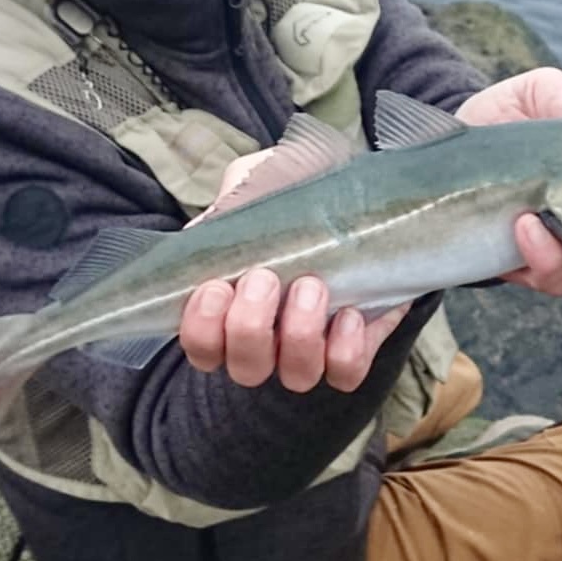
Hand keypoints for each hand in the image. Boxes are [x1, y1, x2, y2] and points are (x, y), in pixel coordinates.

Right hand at [178, 150, 410, 392]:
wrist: (360, 188)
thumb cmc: (294, 193)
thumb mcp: (255, 184)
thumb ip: (229, 204)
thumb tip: (211, 228)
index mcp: (230, 308)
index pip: (201, 347)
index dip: (201, 329)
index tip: (215, 286)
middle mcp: (267, 340)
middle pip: (245, 369)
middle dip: (249, 327)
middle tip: (263, 278)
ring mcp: (312, 348)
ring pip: (296, 376)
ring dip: (299, 335)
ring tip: (311, 285)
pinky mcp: (356, 346)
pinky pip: (346, 372)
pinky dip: (345, 349)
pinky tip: (350, 313)